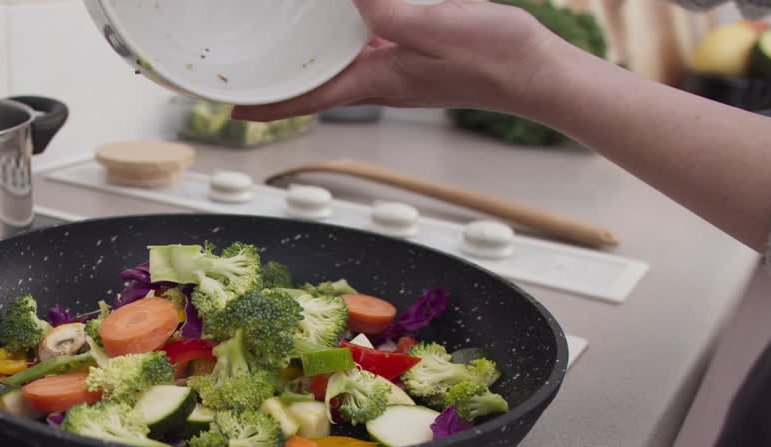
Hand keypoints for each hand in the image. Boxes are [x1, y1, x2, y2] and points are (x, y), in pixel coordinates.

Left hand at [232, 0, 560, 121]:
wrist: (537, 71)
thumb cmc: (495, 57)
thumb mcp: (438, 26)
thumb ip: (391, 13)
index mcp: (377, 81)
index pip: (309, 99)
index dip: (269, 105)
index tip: (232, 110)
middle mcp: (380, 79)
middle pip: (316, 80)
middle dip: (281, 77)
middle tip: (247, 69)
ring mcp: (397, 67)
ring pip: (339, 60)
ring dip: (310, 53)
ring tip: (283, 40)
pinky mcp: (414, 52)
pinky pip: (367, 42)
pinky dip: (345, 32)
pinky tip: (342, 17)